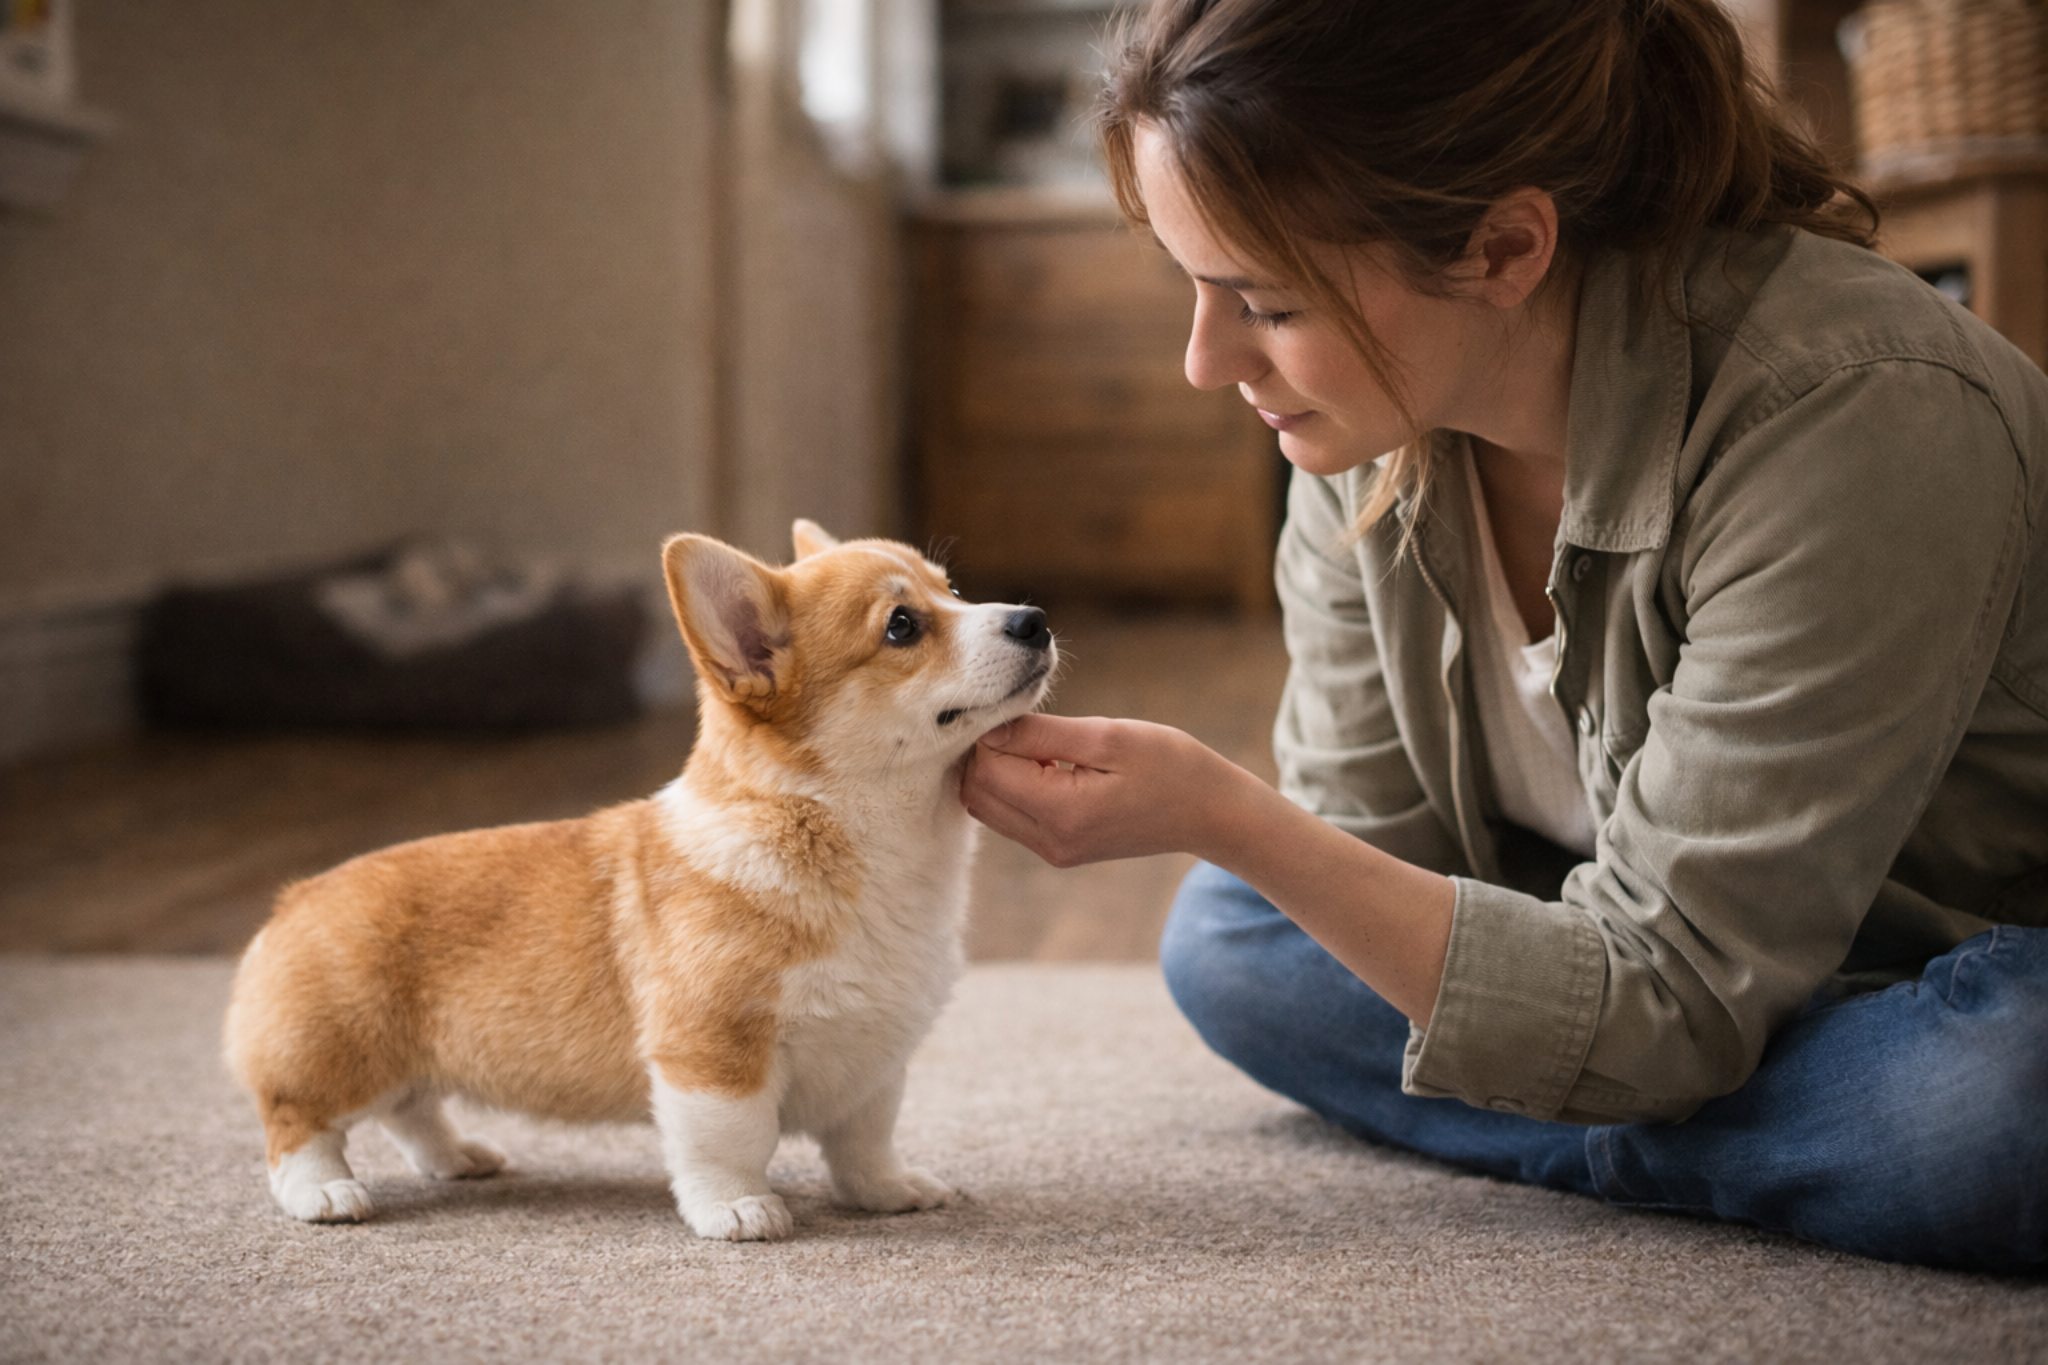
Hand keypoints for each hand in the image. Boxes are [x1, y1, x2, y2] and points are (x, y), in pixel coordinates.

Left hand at [959, 713, 1248, 867]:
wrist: (1210, 812)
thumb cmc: (1170, 765)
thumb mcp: (1107, 737)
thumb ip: (1042, 734)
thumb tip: (990, 727)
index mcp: (1062, 813)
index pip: (986, 771)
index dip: (988, 734)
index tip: (1012, 705)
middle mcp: (1050, 841)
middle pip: (977, 794)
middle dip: (983, 753)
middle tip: (1018, 719)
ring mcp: (1054, 851)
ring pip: (988, 807)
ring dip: (996, 770)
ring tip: (1036, 741)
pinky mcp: (1060, 849)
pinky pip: (1011, 816)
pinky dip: (1013, 786)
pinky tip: (1046, 762)